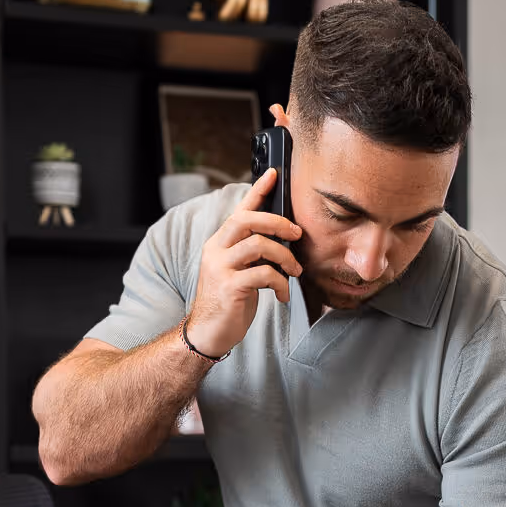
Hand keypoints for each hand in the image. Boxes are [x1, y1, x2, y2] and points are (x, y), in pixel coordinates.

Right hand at [184, 168, 301, 357]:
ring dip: (285, 257)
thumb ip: (253, 253)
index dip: (257, 191)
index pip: (239, 210)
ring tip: (295, 271)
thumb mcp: (239, 271)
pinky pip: (264, 274)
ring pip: (259, 245)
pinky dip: (280, 283)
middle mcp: (216, 250)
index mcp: (219, 243)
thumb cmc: (229, 301)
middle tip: (297, 233)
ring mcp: (221, 268)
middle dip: (278, 222)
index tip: (273, 173)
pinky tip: (283, 295)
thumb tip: (282, 239)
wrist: (208, 333)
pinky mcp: (229, 287)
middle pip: (247, 220)